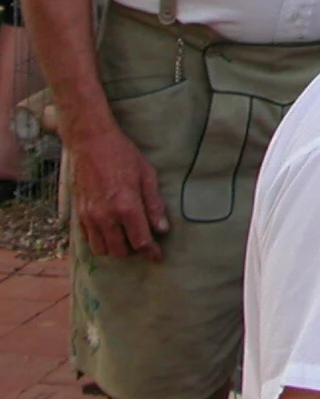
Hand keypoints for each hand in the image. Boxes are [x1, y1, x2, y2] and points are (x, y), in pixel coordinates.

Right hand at [69, 122, 168, 259]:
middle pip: (120, 251)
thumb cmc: (123, 155)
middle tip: (144, 242)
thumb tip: (162, 229)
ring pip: (102, 249)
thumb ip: (154, 205)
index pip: (141, 241)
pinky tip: (111, 232)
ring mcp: (89, 216)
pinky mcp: (78, 213)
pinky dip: (100, 241)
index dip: (151, 252)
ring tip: (127, 238)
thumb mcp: (147, 175)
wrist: (90, 142)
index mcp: (126, 206)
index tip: (158, 256)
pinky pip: (88, 239)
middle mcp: (105, 216)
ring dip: (116, 248)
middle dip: (134, 250)